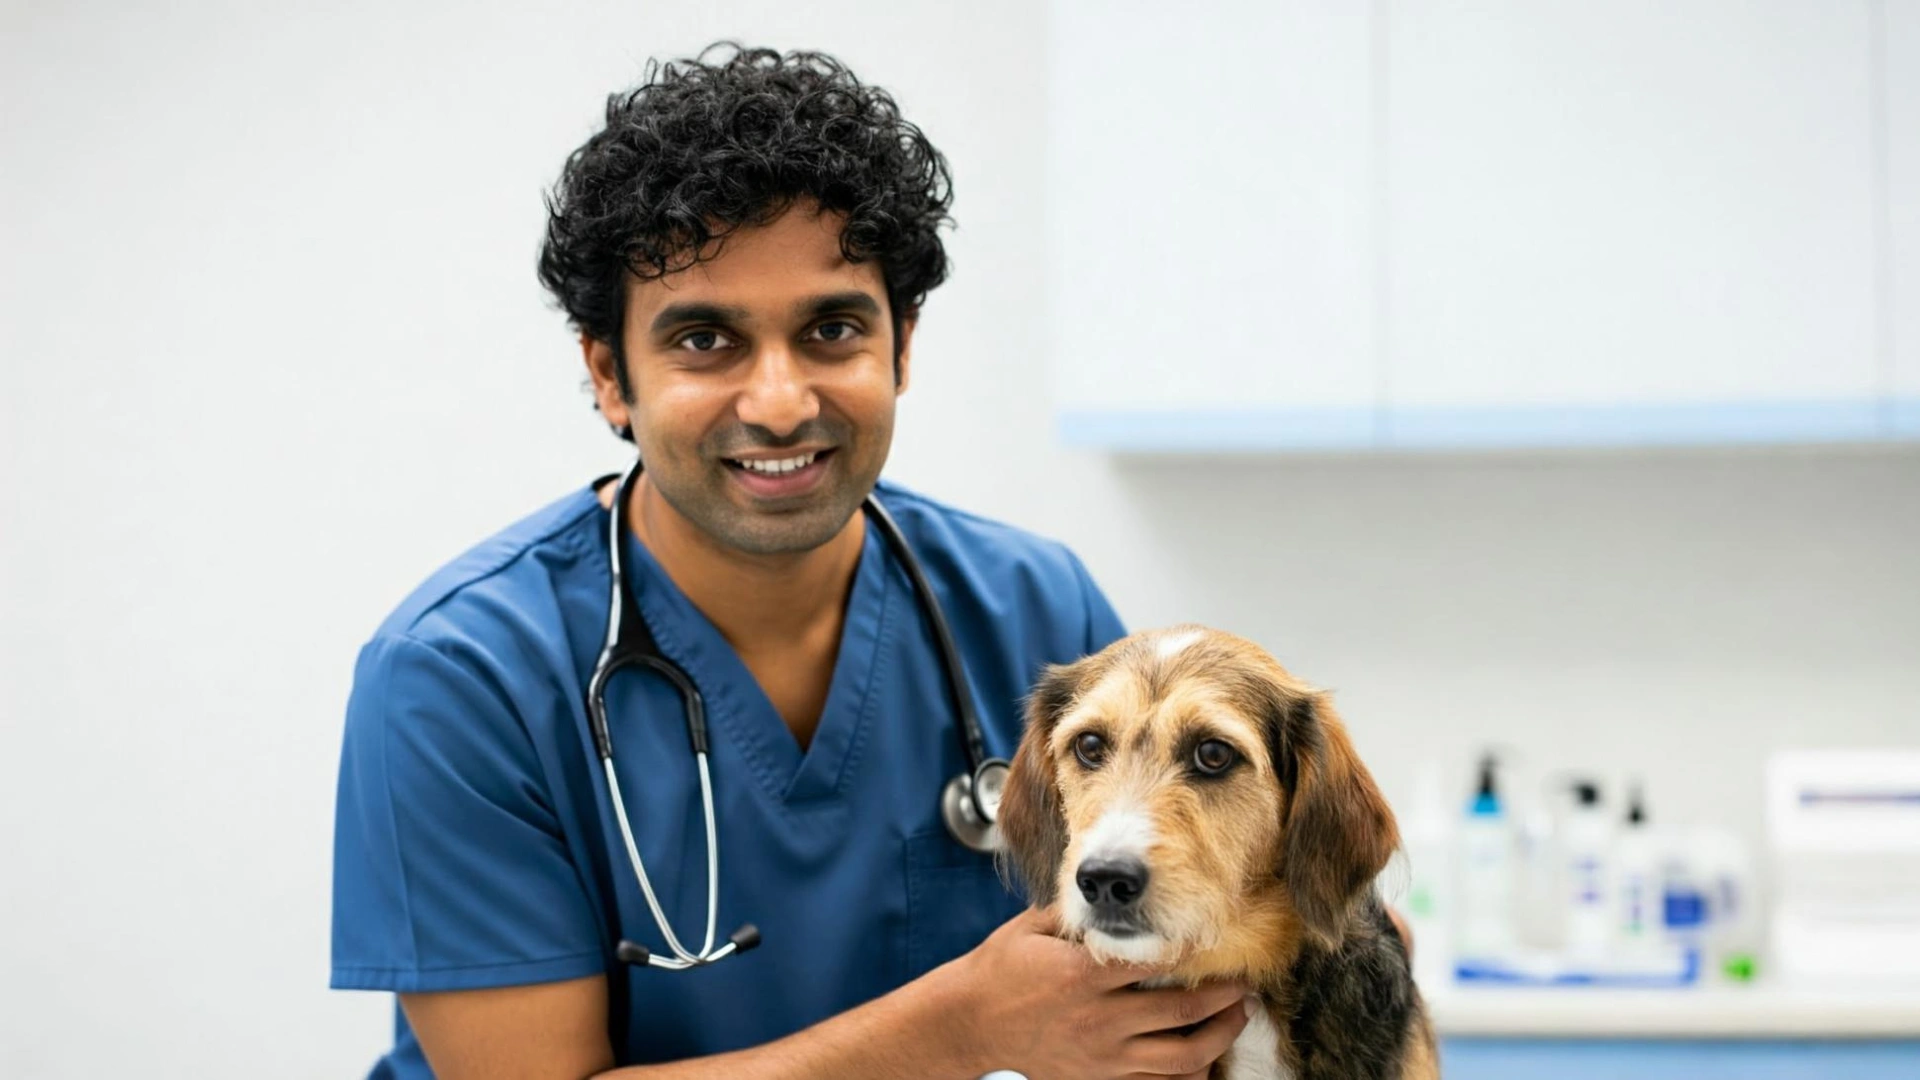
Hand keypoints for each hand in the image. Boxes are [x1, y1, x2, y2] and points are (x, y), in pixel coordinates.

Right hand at [939, 906, 1253, 1079]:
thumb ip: (1076, 912)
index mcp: (1082, 975)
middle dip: (1223, 997)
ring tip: (1236, 1017)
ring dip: (1218, 1037)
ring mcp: (1102, 1055)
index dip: (1192, 949)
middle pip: (1182, 1011)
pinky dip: (1188, 1072)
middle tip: (1244, 983)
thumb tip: (1113, 889)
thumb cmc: (1000, 968)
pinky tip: (1204, 1055)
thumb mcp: (1032, 928)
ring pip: (1180, 1056)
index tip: (1216, 938)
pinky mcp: (1099, 1078)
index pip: (1153, 959)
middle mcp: (1098, 1018)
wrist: (970, 1023)